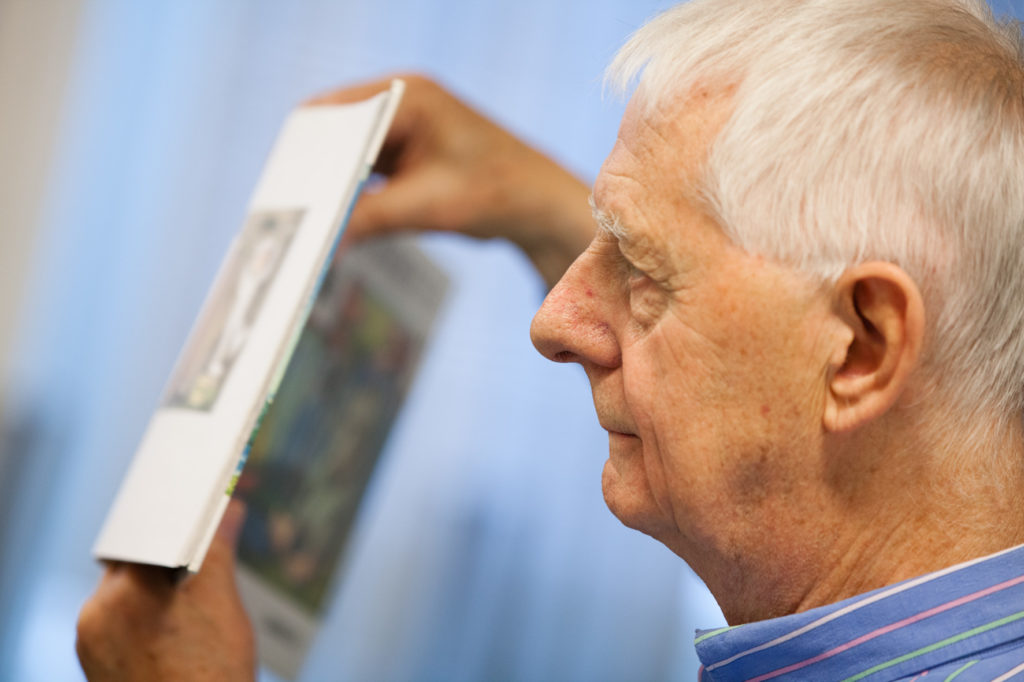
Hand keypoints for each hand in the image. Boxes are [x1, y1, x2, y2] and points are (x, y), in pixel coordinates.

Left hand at [76, 501, 255, 680]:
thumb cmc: (210, 678)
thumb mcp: (222, 602)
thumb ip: (218, 546)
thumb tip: (227, 507)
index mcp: (125, 590)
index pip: (151, 528)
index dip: (182, 512)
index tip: (205, 498)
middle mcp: (99, 612)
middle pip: (140, 556)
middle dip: (175, 549)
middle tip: (211, 544)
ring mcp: (95, 641)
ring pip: (132, 588)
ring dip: (164, 583)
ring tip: (199, 598)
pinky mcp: (100, 664)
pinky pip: (126, 619)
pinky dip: (152, 612)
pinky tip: (181, 626)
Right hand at [309, 74, 593, 286]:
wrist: (537, 205)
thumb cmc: (494, 192)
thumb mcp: (425, 207)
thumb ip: (369, 219)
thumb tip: (322, 244)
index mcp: (409, 96)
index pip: (337, 112)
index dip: (307, 148)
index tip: (284, 184)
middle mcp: (403, 103)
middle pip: (338, 132)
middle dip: (315, 169)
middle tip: (288, 207)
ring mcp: (405, 129)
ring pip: (350, 155)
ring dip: (332, 185)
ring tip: (306, 219)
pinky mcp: (409, 155)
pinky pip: (367, 171)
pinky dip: (353, 193)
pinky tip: (335, 222)